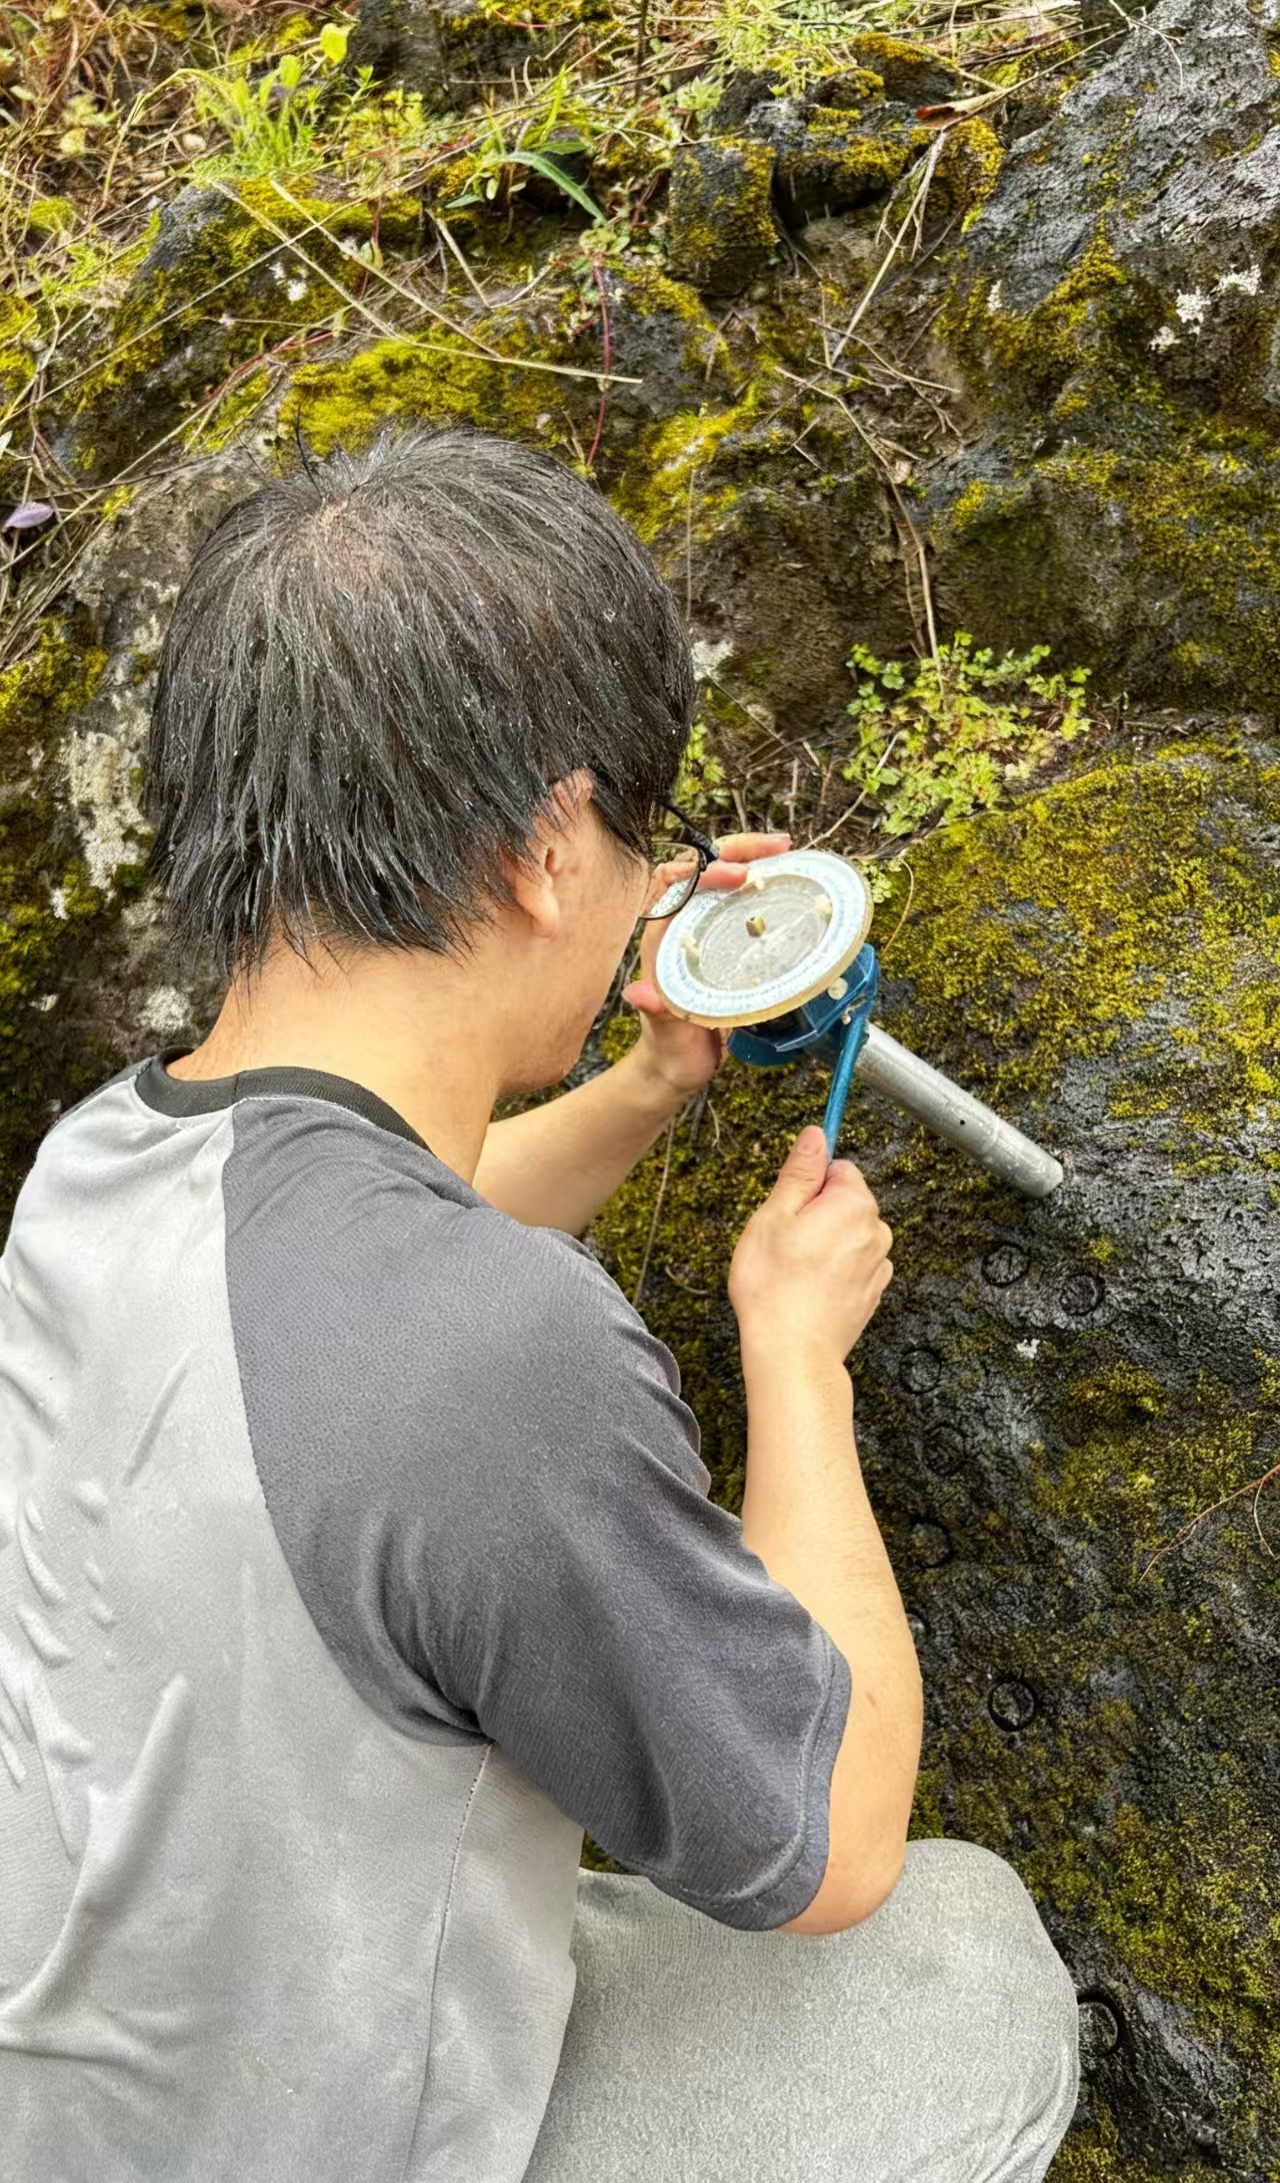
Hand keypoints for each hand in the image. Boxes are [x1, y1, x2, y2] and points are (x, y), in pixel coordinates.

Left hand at [623, 831, 790, 1100]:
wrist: (674, 1067)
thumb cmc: (669, 1049)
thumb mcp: (665, 1034)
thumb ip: (655, 1014)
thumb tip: (639, 994)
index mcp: (659, 941)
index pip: (675, 885)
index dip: (705, 872)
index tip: (739, 876)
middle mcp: (677, 928)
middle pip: (698, 868)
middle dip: (734, 850)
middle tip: (777, 848)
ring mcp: (698, 932)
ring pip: (717, 879)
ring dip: (749, 859)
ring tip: (786, 854)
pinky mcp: (718, 941)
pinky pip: (734, 901)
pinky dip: (759, 885)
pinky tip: (784, 883)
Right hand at [729, 1127, 892, 1365]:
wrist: (792, 1352)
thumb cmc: (775, 1287)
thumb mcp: (774, 1216)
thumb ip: (800, 1172)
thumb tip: (815, 1135)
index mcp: (854, 1204)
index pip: (839, 1168)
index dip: (808, 1186)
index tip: (789, 1208)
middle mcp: (876, 1231)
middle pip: (845, 1202)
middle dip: (817, 1215)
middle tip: (785, 1242)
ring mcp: (878, 1265)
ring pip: (848, 1235)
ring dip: (825, 1244)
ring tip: (794, 1270)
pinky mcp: (872, 1292)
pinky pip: (853, 1265)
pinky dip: (834, 1271)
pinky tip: (809, 1287)